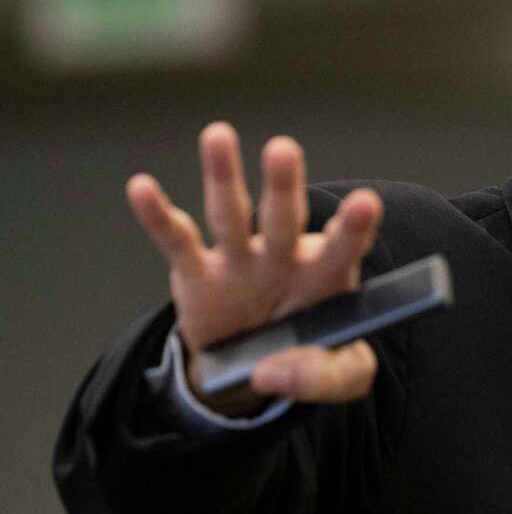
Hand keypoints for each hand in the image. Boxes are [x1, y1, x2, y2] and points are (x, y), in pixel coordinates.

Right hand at [126, 121, 383, 411]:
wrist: (258, 365)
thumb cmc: (311, 355)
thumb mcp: (339, 376)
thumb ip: (322, 377)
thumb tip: (270, 373)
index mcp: (326, 274)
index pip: (346, 246)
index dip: (354, 227)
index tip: (366, 204)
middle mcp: (283, 255)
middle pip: (284, 217)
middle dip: (283, 185)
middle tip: (283, 149)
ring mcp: (239, 260)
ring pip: (231, 214)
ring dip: (223, 177)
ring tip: (218, 136)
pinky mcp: (197, 273)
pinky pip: (177, 241)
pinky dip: (157, 217)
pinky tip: (142, 189)